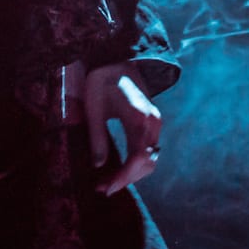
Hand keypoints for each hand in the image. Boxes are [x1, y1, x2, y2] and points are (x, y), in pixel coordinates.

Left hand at [84, 61, 163, 195]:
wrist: (117, 59)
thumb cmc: (101, 80)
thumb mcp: (93, 109)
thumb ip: (97, 138)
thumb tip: (98, 166)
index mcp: (139, 117)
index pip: (137, 158)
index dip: (122, 177)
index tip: (105, 188)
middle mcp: (152, 122)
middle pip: (146, 163)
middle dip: (125, 179)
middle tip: (101, 189)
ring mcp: (154, 123)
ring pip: (149, 159)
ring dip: (131, 174)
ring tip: (107, 182)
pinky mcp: (151, 123)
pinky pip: (147, 150)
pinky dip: (135, 164)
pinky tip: (118, 170)